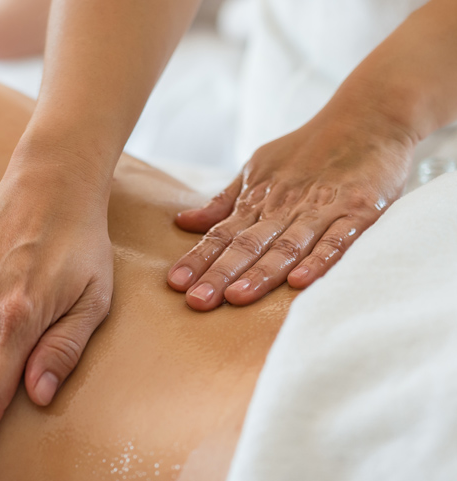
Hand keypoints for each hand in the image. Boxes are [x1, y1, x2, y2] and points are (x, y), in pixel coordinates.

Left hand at [166, 107, 416, 309]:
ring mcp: (322, 209)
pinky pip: (337, 241)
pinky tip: (299, 282)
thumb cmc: (308, 149)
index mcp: (259, 200)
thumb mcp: (258, 168)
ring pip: (287, 246)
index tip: (175, 283)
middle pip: (248, 245)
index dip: (198, 258)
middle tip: (197, 300)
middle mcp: (285, 207)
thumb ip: (224, 202)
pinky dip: (319, 261)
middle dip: (220, 273)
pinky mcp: (359, 212)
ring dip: (262, 273)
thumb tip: (182, 222)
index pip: (222, 234)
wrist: (371, 114)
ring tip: (236, 297)